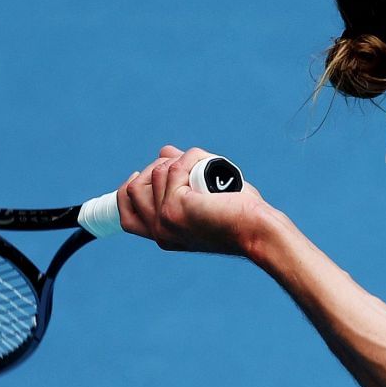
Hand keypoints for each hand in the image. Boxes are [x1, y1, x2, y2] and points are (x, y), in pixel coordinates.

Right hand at [116, 144, 267, 256]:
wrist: (259, 230)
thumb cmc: (240, 214)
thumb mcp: (204, 195)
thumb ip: (181, 177)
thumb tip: (164, 151)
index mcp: (164, 235)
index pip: (127, 216)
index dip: (127, 192)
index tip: (137, 174)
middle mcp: (160, 232)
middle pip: (133, 189)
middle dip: (156, 168)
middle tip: (186, 166)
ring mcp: (163, 221)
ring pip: (155, 172)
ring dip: (182, 161)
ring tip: (205, 170)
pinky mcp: (173, 208)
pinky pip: (175, 167)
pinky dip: (194, 160)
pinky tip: (209, 169)